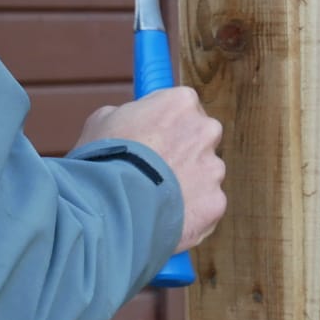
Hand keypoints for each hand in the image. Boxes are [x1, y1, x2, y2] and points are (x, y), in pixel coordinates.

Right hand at [75, 87, 225, 252]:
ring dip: (186, 185)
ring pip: (204, 176)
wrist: (111, 203)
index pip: (183, 107)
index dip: (166, 124)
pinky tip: (163, 216)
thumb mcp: (103, 120)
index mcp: (181, 102)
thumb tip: (133, 122)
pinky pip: (204, 206)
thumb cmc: (103, 157)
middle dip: (183, 153)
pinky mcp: (216, 202)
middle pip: (200, 139)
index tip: (154, 137)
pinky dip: (188, 212)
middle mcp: (206, 130)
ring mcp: (214, 168)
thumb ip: (129, 115)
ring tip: (154, 198)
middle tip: (155, 169)